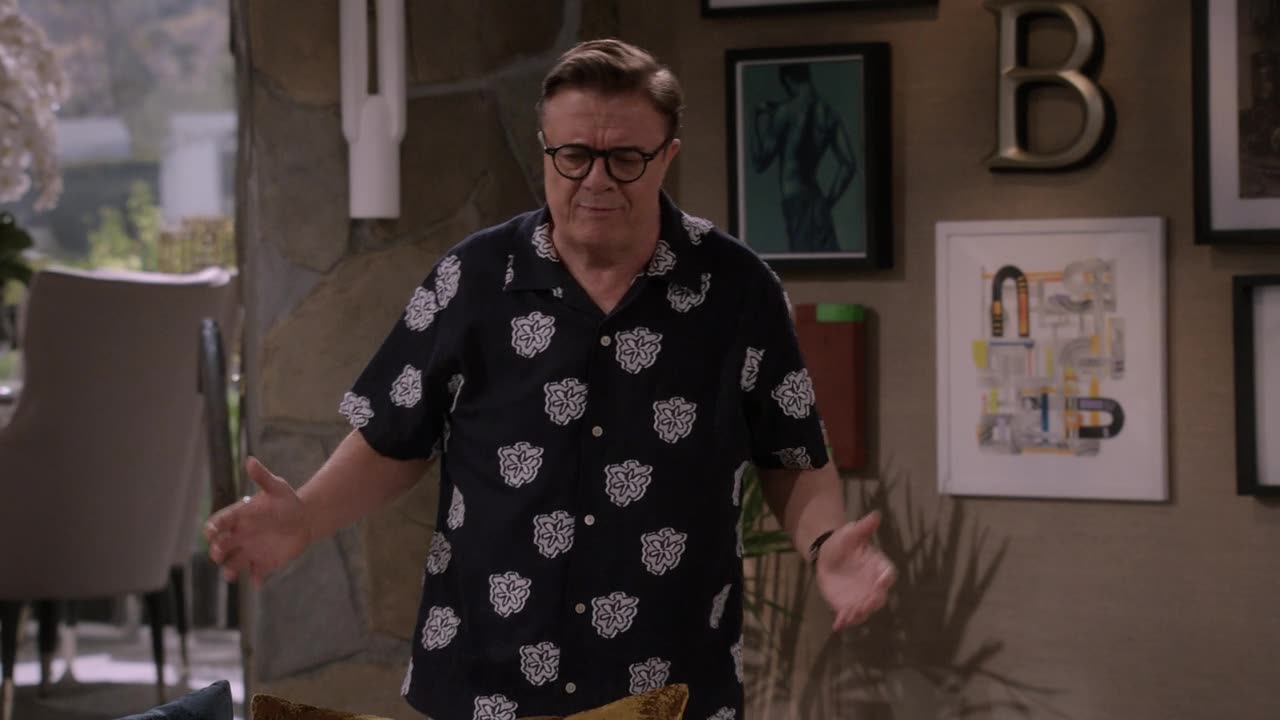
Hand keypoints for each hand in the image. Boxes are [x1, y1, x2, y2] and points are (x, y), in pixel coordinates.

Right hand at [205, 456, 311, 586]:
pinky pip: (256, 575)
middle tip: (219, 553)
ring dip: (230, 570)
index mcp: (238, 518)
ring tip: (232, 574)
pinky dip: (256, 579)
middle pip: (219, 547)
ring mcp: (249, 552)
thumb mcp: (277, 488)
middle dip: (216, 551)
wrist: (305, 518)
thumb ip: (263, 477)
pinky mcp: (263, 564)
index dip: (213, 528)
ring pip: (233, 565)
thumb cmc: (287, 501)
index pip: (218, 524)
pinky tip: (259, 581)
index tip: (213, 531)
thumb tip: (250, 460)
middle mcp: (239, 537)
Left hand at [814, 511, 896, 630]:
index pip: (887, 573)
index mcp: (879, 567)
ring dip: (859, 614)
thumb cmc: (844, 543)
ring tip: (848, 615)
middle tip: (865, 604)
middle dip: (873, 601)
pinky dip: (845, 621)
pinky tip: (837, 625)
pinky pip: (850, 616)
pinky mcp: (848, 606)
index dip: (886, 578)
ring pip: (865, 610)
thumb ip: (863, 528)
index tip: (882, 580)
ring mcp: (862, 598)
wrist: (828, 555)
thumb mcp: (851, 533)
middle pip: (879, 597)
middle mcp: (874, 586)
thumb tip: (875, 514)